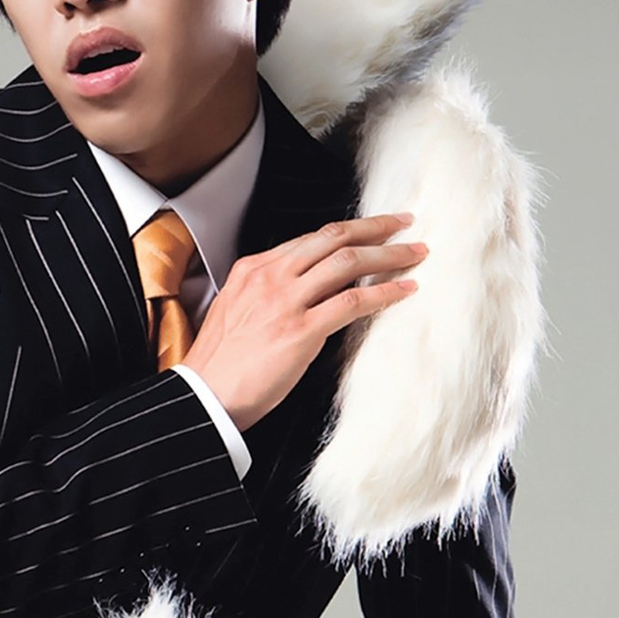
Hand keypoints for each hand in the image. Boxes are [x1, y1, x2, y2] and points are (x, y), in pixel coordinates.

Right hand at [183, 213, 423, 431]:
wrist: (203, 394)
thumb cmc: (220, 361)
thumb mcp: (236, 308)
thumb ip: (268, 292)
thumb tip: (308, 289)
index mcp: (252, 269)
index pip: (309, 239)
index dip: (346, 230)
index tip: (371, 228)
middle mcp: (270, 277)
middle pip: (333, 238)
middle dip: (375, 227)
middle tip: (403, 223)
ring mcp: (286, 302)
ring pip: (348, 262)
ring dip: (389, 255)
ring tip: (415, 254)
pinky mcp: (301, 331)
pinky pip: (353, 302)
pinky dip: (385, 293)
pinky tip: (404, 290)